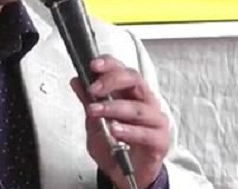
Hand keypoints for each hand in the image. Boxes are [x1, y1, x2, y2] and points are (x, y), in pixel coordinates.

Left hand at [70, 55, 169, 188]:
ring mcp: (154, 120)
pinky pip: (146, 132)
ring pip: (138, 107)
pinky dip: (129, 130)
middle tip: (94, 90)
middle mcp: (145, 101)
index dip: (109, 64)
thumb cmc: (115, 144)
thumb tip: (77, 81)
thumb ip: (88, 101)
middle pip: (134, 80)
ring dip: (114, 108)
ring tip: (97, 112)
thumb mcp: (94, 121)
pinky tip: (115, 130)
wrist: (127, 173)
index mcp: (130, 93)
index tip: (93, 66)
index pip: (122, 70)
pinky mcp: (160, 140)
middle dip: (112, 81)